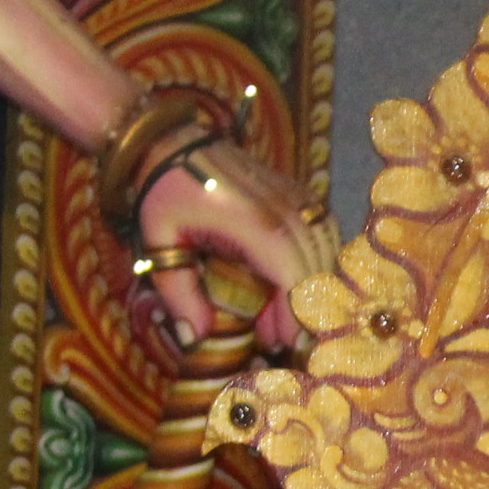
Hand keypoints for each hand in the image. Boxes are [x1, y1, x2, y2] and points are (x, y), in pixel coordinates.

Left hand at [131, 137, 332, 347]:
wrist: (172, 142)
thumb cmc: (165, 194)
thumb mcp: (161, 245)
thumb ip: (179, 294)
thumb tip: (194, 339)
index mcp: (257, 226)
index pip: (296, 282)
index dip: (295, 319)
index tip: (281, 346)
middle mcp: (288, 212)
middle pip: (317, 273)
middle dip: (302, 312)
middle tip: (276, 341)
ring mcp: (298, 200)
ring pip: (327, 255)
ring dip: (311, 288)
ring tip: (281, 316)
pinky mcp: (300, 194)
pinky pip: (325, 235)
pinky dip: (316, 264)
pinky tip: (292, 283)